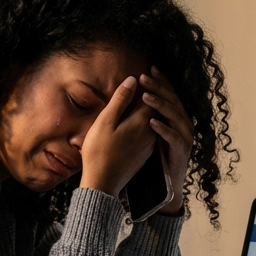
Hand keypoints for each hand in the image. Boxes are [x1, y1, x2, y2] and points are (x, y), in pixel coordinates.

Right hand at [79, 76, 156, 196]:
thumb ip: (120, 100)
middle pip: (155, 107)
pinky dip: (145, 121)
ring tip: (140, 96)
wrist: (103, 183)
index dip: (149, 83)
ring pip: (152, 120)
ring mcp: (149, 144)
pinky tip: (134, 120)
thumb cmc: (99, 152)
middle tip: (148, 78)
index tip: (145, 72)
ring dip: (149, 107)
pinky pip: (148, 131)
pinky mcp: (144, 154)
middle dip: (153, 93)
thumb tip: (133, 79)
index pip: (152, 96)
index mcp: (143, 121)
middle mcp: (151, 132)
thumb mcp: (105, 122)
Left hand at [139, 67, 191, 214]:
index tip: (148, 69)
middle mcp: (184, 125)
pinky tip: (151, 122)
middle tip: (144, 77)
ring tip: (145, 96)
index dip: (161, 81)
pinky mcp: (182, 152)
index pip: (170, 94)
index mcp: (176, 118)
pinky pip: (174, 137)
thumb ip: (146, 116)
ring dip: (160, 105)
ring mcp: (185, 138)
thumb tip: (134, 98)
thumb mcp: (150, 133)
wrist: (166, 186)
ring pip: (175, 116)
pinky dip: (163, 129)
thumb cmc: (157, 158)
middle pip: (173, 101)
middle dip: (159, 88)